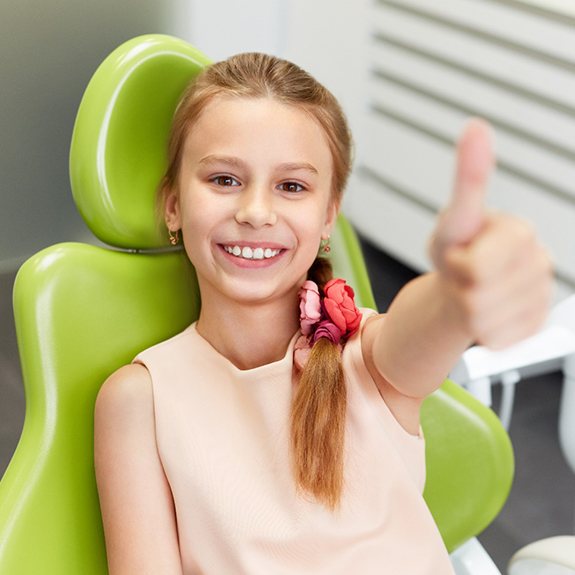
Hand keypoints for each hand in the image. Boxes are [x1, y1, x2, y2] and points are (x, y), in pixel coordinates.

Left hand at [429, 119, 552, 348]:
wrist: (458, 287)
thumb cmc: (455, 250)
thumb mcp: (454, 218)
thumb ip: (468, 177)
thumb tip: (476, 126)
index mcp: (521, 233)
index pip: (479, 267)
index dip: (458, 265)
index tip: (461, 253)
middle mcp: (539, 264)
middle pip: (480, 297)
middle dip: (459, 289)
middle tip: (463, 275)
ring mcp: (541, 297)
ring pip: (486, 322)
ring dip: (468, 312)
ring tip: (472, 292)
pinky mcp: (535, 326)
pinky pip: (497, 340)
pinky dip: (480, 331)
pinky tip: (485, 312)